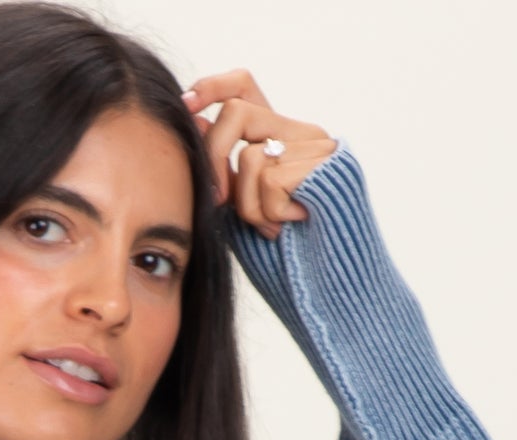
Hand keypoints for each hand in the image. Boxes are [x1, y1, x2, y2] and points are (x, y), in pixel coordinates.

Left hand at [179, 68, 338, 240]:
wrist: (331, 276)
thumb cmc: (284, 247)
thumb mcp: (243, 205)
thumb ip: (222, 167)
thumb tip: (194, 123)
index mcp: (279, 135)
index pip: (243, 85)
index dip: (211, 87)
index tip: (185, 104)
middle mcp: (299, 132)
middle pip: (236, 112)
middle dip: (213, 156)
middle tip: (217, 200)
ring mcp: (316, 146)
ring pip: (250, 157)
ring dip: (248, 205)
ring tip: (271, 227)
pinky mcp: (325, 165)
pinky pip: (270, 182)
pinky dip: (269, 214)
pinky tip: (291, 225)